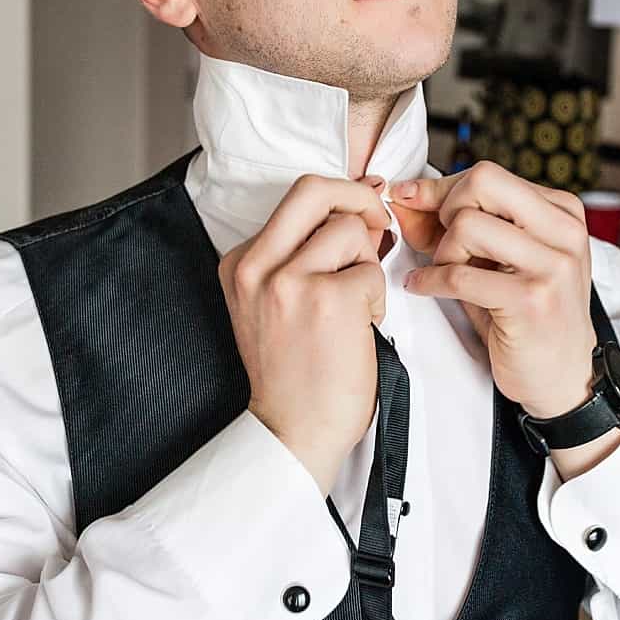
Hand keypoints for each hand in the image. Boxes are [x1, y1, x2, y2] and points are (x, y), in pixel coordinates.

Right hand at [218, 174, 390, 496]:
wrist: (294, 431)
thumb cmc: (297, 367)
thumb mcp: (281, 300)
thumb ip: (311, 247)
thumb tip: (368, 188)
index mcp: (240, 263)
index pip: (297, 197)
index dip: (341, 199)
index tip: (364, 213)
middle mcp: (256, 267)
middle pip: (314, 189)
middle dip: (357, 196)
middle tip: (378, 221)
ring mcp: (289, 282)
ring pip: (351, 230)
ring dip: (367, 264)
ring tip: (355, 305)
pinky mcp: (327, 300)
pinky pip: (372, 271)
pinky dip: (377, 297)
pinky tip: (360, 328)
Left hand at [391, 165, 600, 427]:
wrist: (564, 376)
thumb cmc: (527, 315)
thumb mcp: (503, 259)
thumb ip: (461, 223)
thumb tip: (405, 194)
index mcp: (562, 211)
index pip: (488, 174)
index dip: (442, 189)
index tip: (413, 203)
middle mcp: (563, 231)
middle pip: (481, 183)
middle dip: (446, 208)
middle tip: (441, 243)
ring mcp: (552, 265)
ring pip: (467, 226)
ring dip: (442, 252)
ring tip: (446, 272)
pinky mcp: (531, 300)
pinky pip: (459, 275)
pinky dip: (430, 281)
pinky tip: (423, 287)